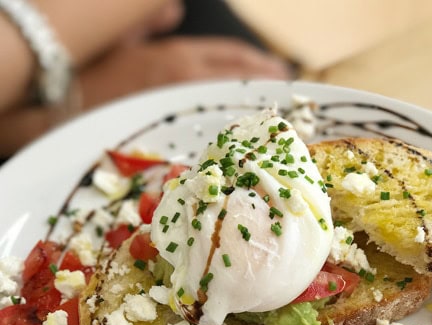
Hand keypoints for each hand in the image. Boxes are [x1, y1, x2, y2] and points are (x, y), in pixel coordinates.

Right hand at [80, 36, 292, 108]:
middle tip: (287, 84)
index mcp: (177, 55)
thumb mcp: (125, 38)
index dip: (256, 63)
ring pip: (229, 101)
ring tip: (277, 102)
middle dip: (265, 79)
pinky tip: (244, 126)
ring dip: (255, 100)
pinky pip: (211, 123)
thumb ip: (152, 23)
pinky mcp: (172, 128)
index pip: (230, 57)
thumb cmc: (91, 70)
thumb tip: (172, 9)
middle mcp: (185, 78)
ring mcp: (181, 106)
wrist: (66, 103)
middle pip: (237, 77)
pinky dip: (232, 121)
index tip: (278, 68)